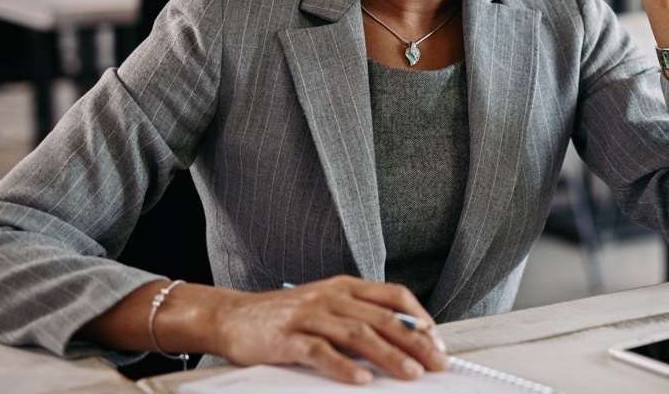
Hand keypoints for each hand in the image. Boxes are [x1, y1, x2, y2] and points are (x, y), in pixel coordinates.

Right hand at [213, 276, 446, 384]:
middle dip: (415, 342)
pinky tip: (361, 381)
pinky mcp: (286, 338)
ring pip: (358, 334)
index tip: (437, 341)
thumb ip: (358, 318)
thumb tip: (401, 341)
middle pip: (383, 318)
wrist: (230, 316)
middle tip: (437, 362)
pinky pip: (320, 352)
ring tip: (410, 374)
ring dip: (389, 356)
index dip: (420, 318)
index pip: (394, 297)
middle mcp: (331, 297)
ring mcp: (309, 315)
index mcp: (345, 287)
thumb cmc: (283, 317)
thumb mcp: (326, 307)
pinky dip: (343, 367)